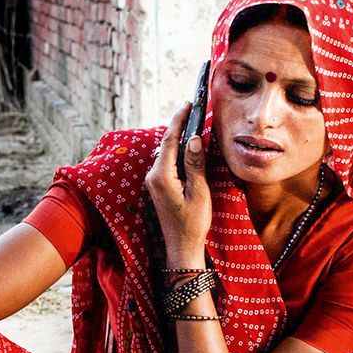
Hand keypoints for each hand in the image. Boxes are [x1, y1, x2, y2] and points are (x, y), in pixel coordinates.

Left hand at [144, 103, 211, 265]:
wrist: (181, 247)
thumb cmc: (192, 223)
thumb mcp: (198, 192)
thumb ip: (195, 164)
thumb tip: (194, 139)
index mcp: (161, 176)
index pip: (170, 140)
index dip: (179, 120)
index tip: (187, 105)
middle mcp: (153, 177)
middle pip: (166, 145)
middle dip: (179, 127)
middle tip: (192, 111)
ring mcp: (154, 182)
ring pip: (167, 154)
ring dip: (179, 141)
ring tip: (192, 126)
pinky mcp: (158, 187)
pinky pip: (167, 164)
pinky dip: (177, 154)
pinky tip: (188, 150)